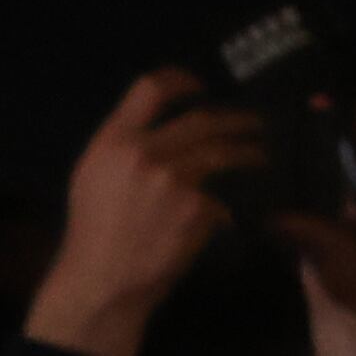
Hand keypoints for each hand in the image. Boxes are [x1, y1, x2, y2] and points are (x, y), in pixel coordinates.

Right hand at [28, 74, 261, 355]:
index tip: (200, 85)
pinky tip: (227, 217)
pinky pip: (220, 200)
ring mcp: (174, 179)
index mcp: (113, 139)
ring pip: (221, 153)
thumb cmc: (96, 228)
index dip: (180, 80)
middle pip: (201, 121)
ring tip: (261, 155)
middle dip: (235, 120)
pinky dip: (225, 208)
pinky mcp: (198, 208)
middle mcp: (145, 151)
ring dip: (248, 152)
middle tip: (256, 123)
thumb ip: (124, 148)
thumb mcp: (94, 174)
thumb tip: (160, 134)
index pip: (149, 90)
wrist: (104, 275)